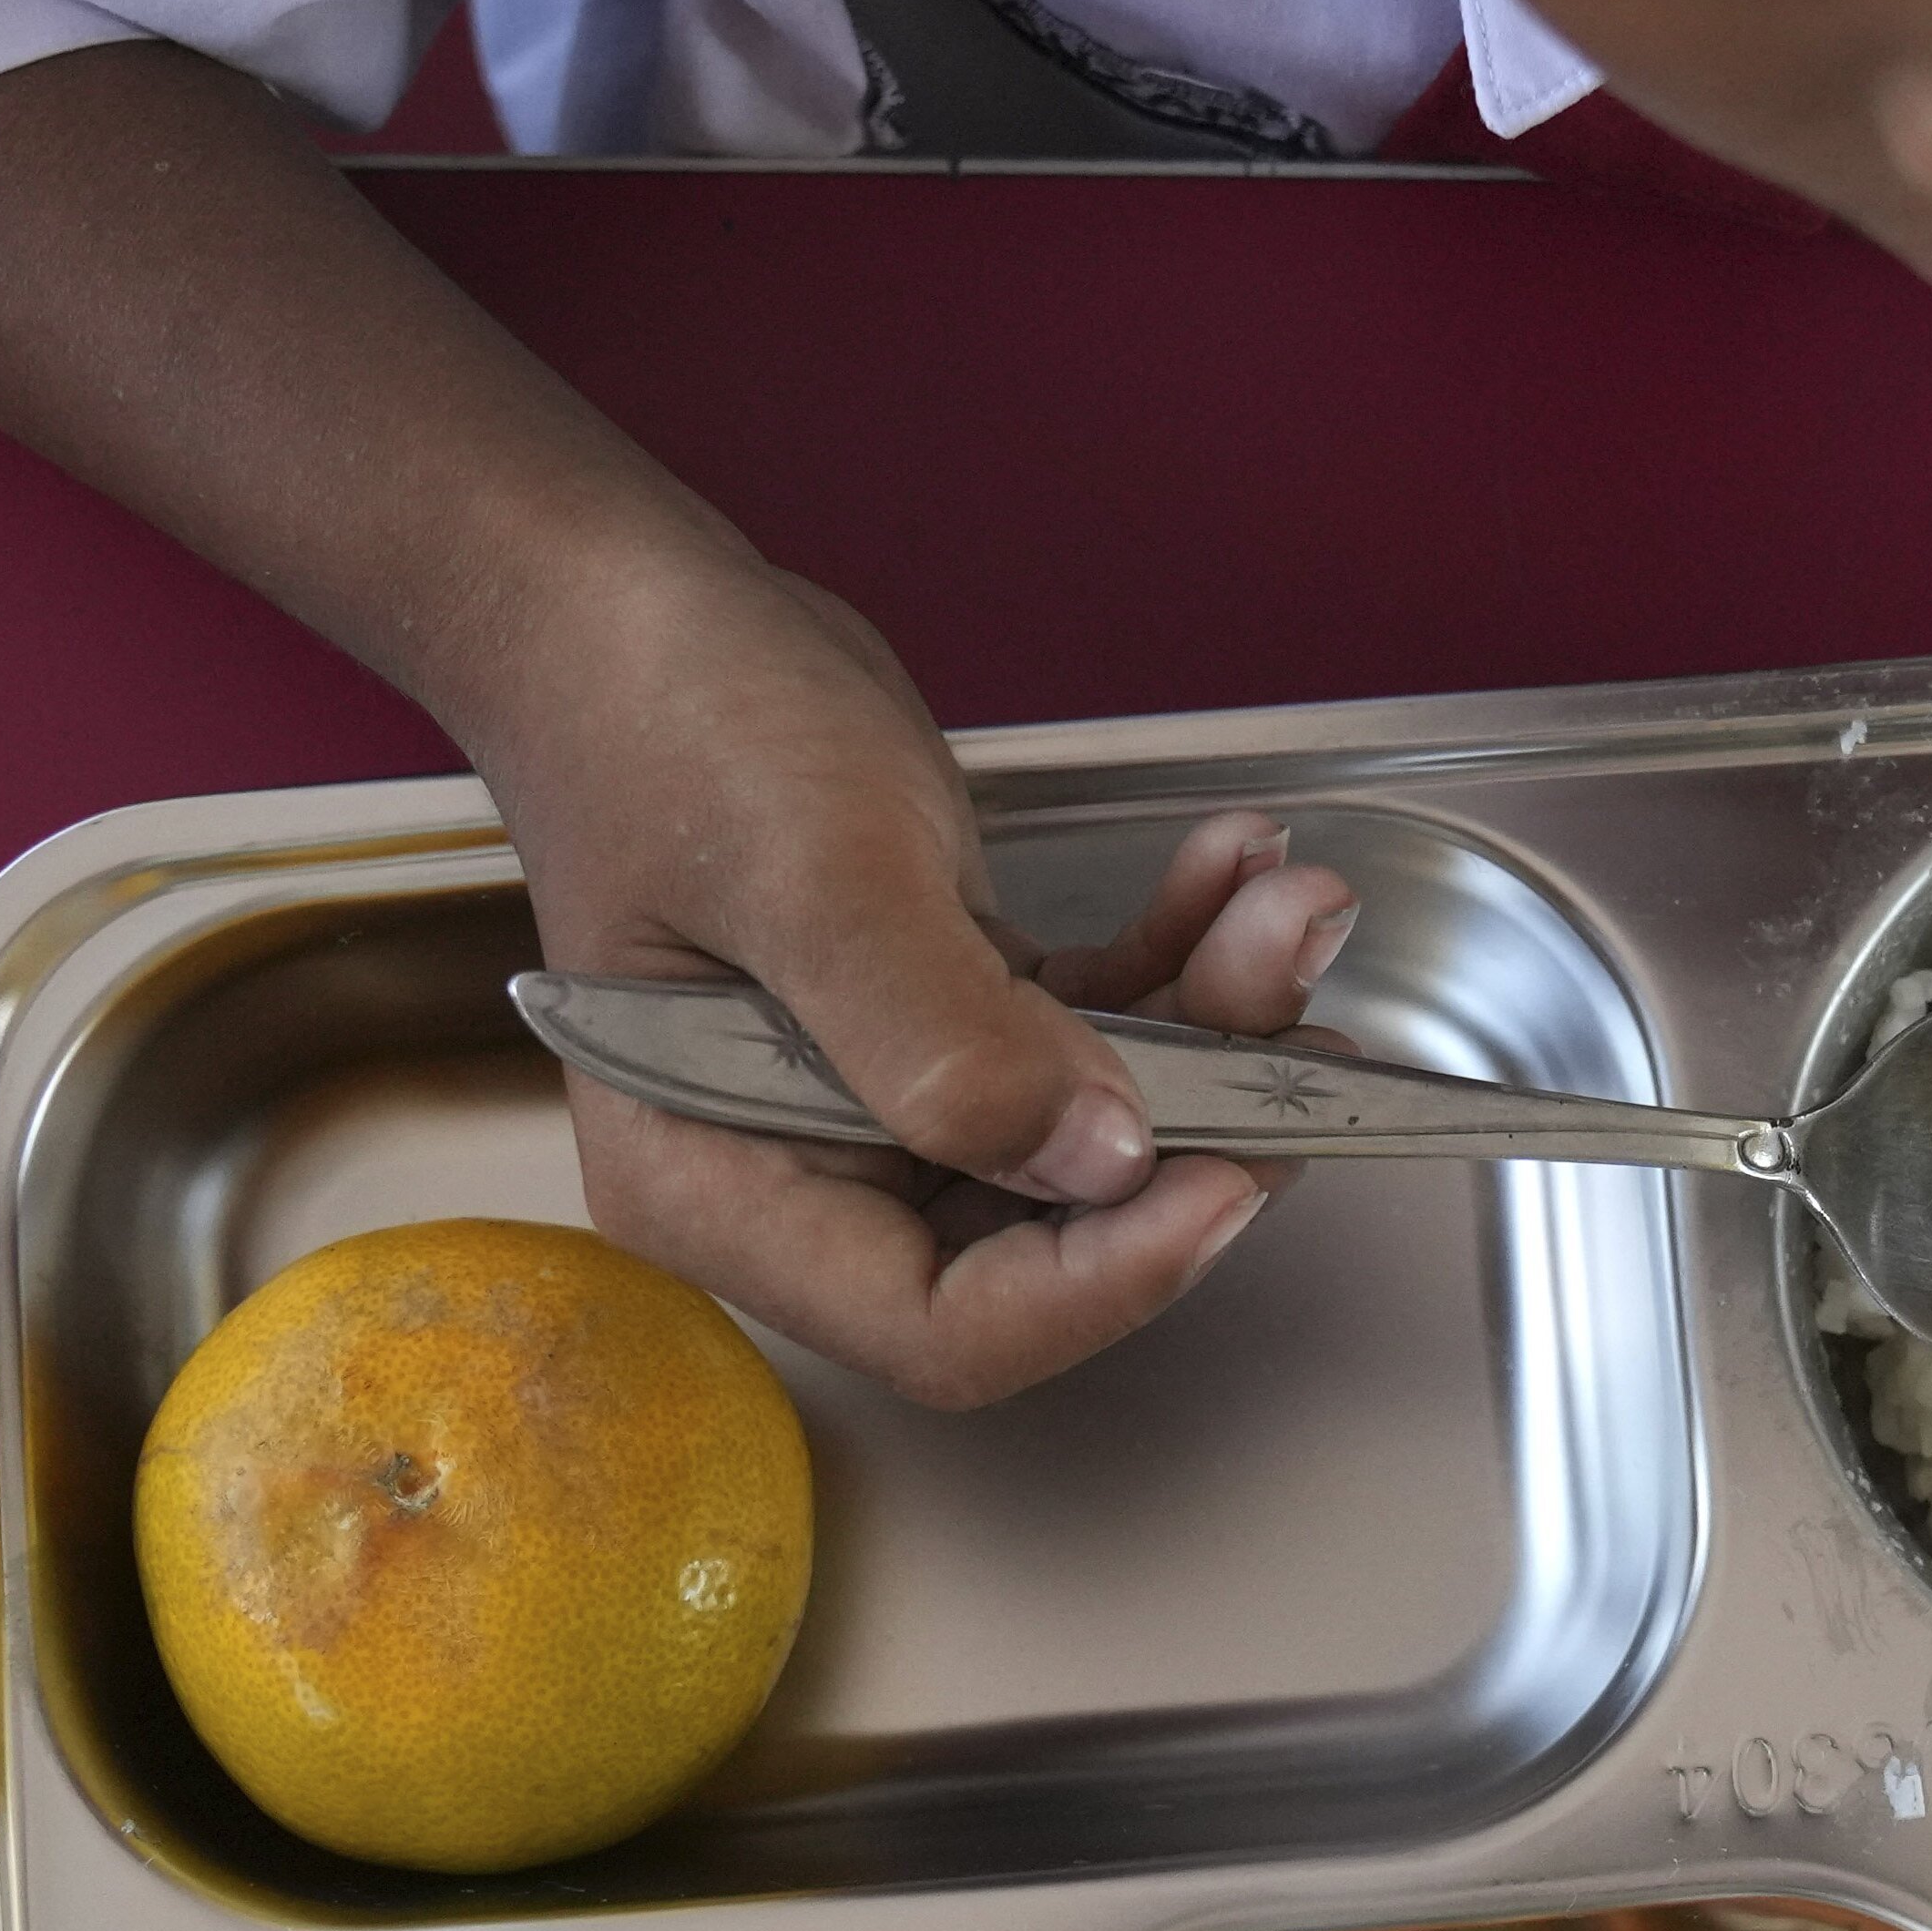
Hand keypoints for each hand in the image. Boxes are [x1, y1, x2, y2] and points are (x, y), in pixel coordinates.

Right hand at [464, 547, 1355, 1404]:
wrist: (623, 603)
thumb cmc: (664, 722)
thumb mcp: (818, 876)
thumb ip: (949, 1041)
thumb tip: (1100, 1161)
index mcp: (725, 1193)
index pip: (944, 1327)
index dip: (1102, 1282)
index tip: (1232, 1175)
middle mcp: (803, 1174)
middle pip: (1044, 1240)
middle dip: (1193, 1132)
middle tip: (1308, 1024)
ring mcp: (878, 1099)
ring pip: (1092, 1127)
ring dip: (1211, 1026)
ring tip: (1288, 907)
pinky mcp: (943, 1016)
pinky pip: (1087, 1028)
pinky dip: (1171, 959)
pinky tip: (1230, 869)